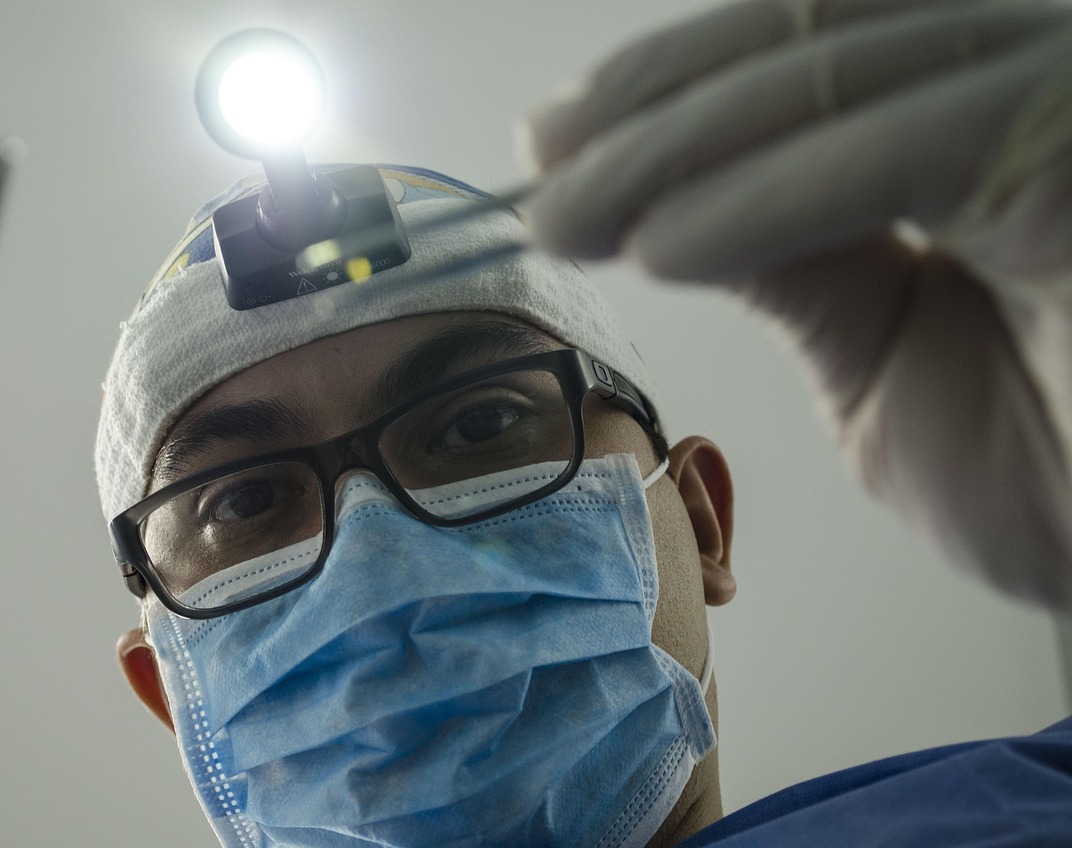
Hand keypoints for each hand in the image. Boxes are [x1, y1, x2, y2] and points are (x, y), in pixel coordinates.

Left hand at [522, 0, 1071, 607]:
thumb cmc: (1049, 472)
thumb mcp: (873, 353)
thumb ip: (791, 262)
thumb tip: (664, 204)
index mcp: (975, 113)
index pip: (803, 55)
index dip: (665, 90)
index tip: (554, 147)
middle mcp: (1026, 77)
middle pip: (808, 44)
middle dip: (650, 115)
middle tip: (542, 175)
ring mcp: (1061, 97)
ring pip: (835, 80)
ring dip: (675, 154)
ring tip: (571, 219)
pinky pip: (907, 151)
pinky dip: (768, 200)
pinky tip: (666, 246)